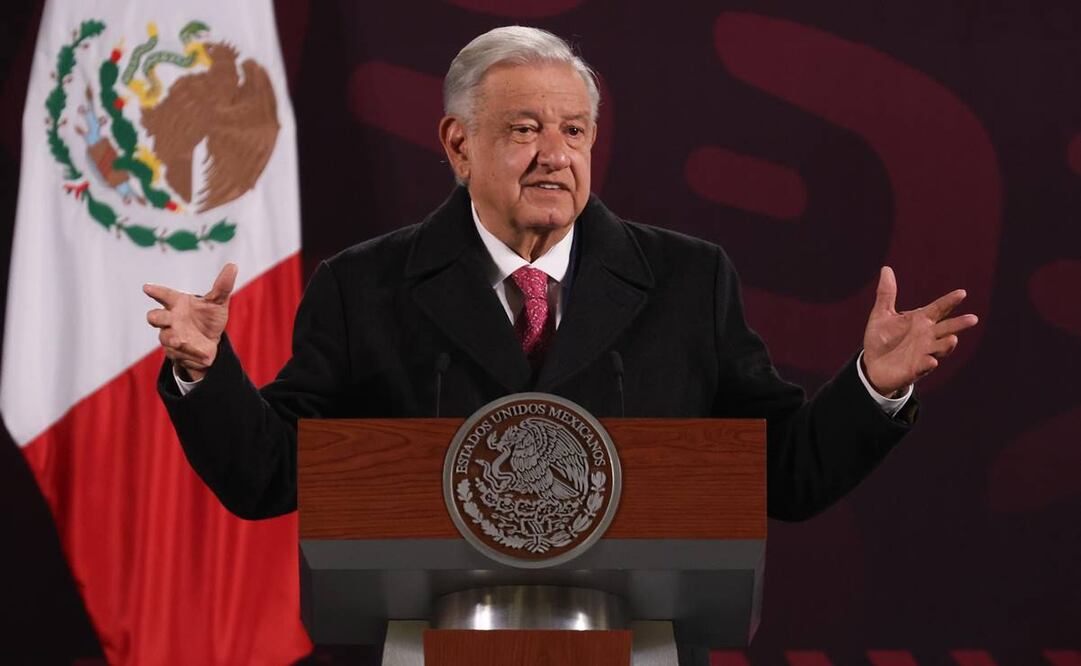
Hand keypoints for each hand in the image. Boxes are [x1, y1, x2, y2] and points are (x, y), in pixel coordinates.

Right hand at [144, 264, 237, 381]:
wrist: (211, 343)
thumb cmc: (209, 318)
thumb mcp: (218, 303)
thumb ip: (223, 286)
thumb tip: (232, 265)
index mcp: (178, 303)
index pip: (165, 295)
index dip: (156, 291)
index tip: (147, 287)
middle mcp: (171, 319)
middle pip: (154, 317)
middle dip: (156, 317)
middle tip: (162, 318)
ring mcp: (171, 336)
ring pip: (166, 338)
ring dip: (173, 339)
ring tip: (180, 341)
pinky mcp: (176, 353)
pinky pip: (180, 354)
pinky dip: (192, 354)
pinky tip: (205, 356)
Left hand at [862, 266, 978, 396]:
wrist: (872, 365)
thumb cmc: (881, 339)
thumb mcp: (882, 314)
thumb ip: (886, 294)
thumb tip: (886, 269)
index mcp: (921, 320)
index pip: (939, 308)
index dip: (950, 301)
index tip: (962, 293)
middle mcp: (926, 336)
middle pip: (946, 328)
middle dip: (959, 324)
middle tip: (973, 318)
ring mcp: (923, 353)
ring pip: (940, 348)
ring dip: (947, 344)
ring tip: (953, 339)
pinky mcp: (915, 369)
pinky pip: (924, 366)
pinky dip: (928, 364)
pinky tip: (931, 361)